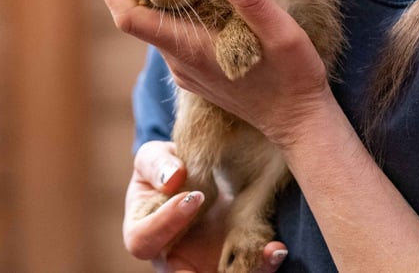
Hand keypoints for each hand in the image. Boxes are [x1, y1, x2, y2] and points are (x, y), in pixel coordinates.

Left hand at [93, 0, 333, 146]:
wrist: (300, 122)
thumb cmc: (292, 79)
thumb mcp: (280, 33)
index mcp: (188, 48)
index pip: (128, 16)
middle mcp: (179, 60)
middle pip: (139, 14)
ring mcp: (186, 68)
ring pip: (157, 23)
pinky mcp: (198, 70)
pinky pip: (173, 34)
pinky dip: (175, 8)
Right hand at [125, 141, 287, 272]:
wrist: (195, 173)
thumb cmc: (165, 166)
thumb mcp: (155, 156)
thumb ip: (157, 164)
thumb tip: (173, 178)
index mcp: (141, 230)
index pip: (144, 239)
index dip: (166, 222)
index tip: (194, 196)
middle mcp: (168, 256)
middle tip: (225, 259)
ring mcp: (197, 263)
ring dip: (244, 270)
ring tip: (269, 253)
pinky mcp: (225, 260)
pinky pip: (243, 268)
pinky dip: (262, 263)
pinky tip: (276, 249)